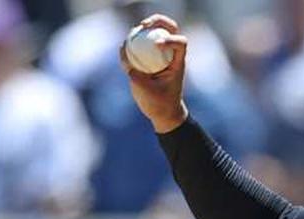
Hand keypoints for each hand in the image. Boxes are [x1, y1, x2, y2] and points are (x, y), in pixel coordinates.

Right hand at [119, 14, 188, 132]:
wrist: (164, 113)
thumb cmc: (160, 104)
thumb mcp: (145, 90)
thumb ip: (133, 71)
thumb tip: (123, 51)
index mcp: (177, 62)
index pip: (181, 43)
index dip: (170, 39)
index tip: (156, 44)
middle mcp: (171, 55)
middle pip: (169, 29)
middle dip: (157, 21)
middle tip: (143, 24)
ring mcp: (160, 55)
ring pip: (154, 33)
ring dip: (143, 28)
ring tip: (132, 32)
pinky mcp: (149, 59)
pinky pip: (141, 44)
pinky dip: (133, 41)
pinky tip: (125, 45)